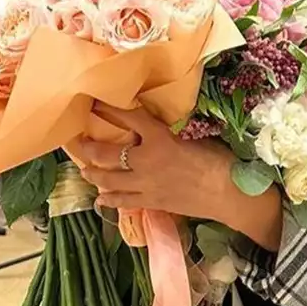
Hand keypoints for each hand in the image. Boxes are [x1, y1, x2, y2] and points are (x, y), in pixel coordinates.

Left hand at [73, 104, 282, 250]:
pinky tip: (101, 200)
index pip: (128, 118)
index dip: (108, 109)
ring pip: (108, 179)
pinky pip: (123, 202)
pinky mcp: (151, 202)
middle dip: (88, 147)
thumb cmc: (219, 159)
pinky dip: (109, 200)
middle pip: (107, 153)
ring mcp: (146, 184)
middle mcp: (146, 160)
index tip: (94, 103)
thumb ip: (172, 132)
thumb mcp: (195, 136)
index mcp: (160, 138)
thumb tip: (158, 127)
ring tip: (84, 169)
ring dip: (93, 173)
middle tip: (78, 141)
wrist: (229, 192)